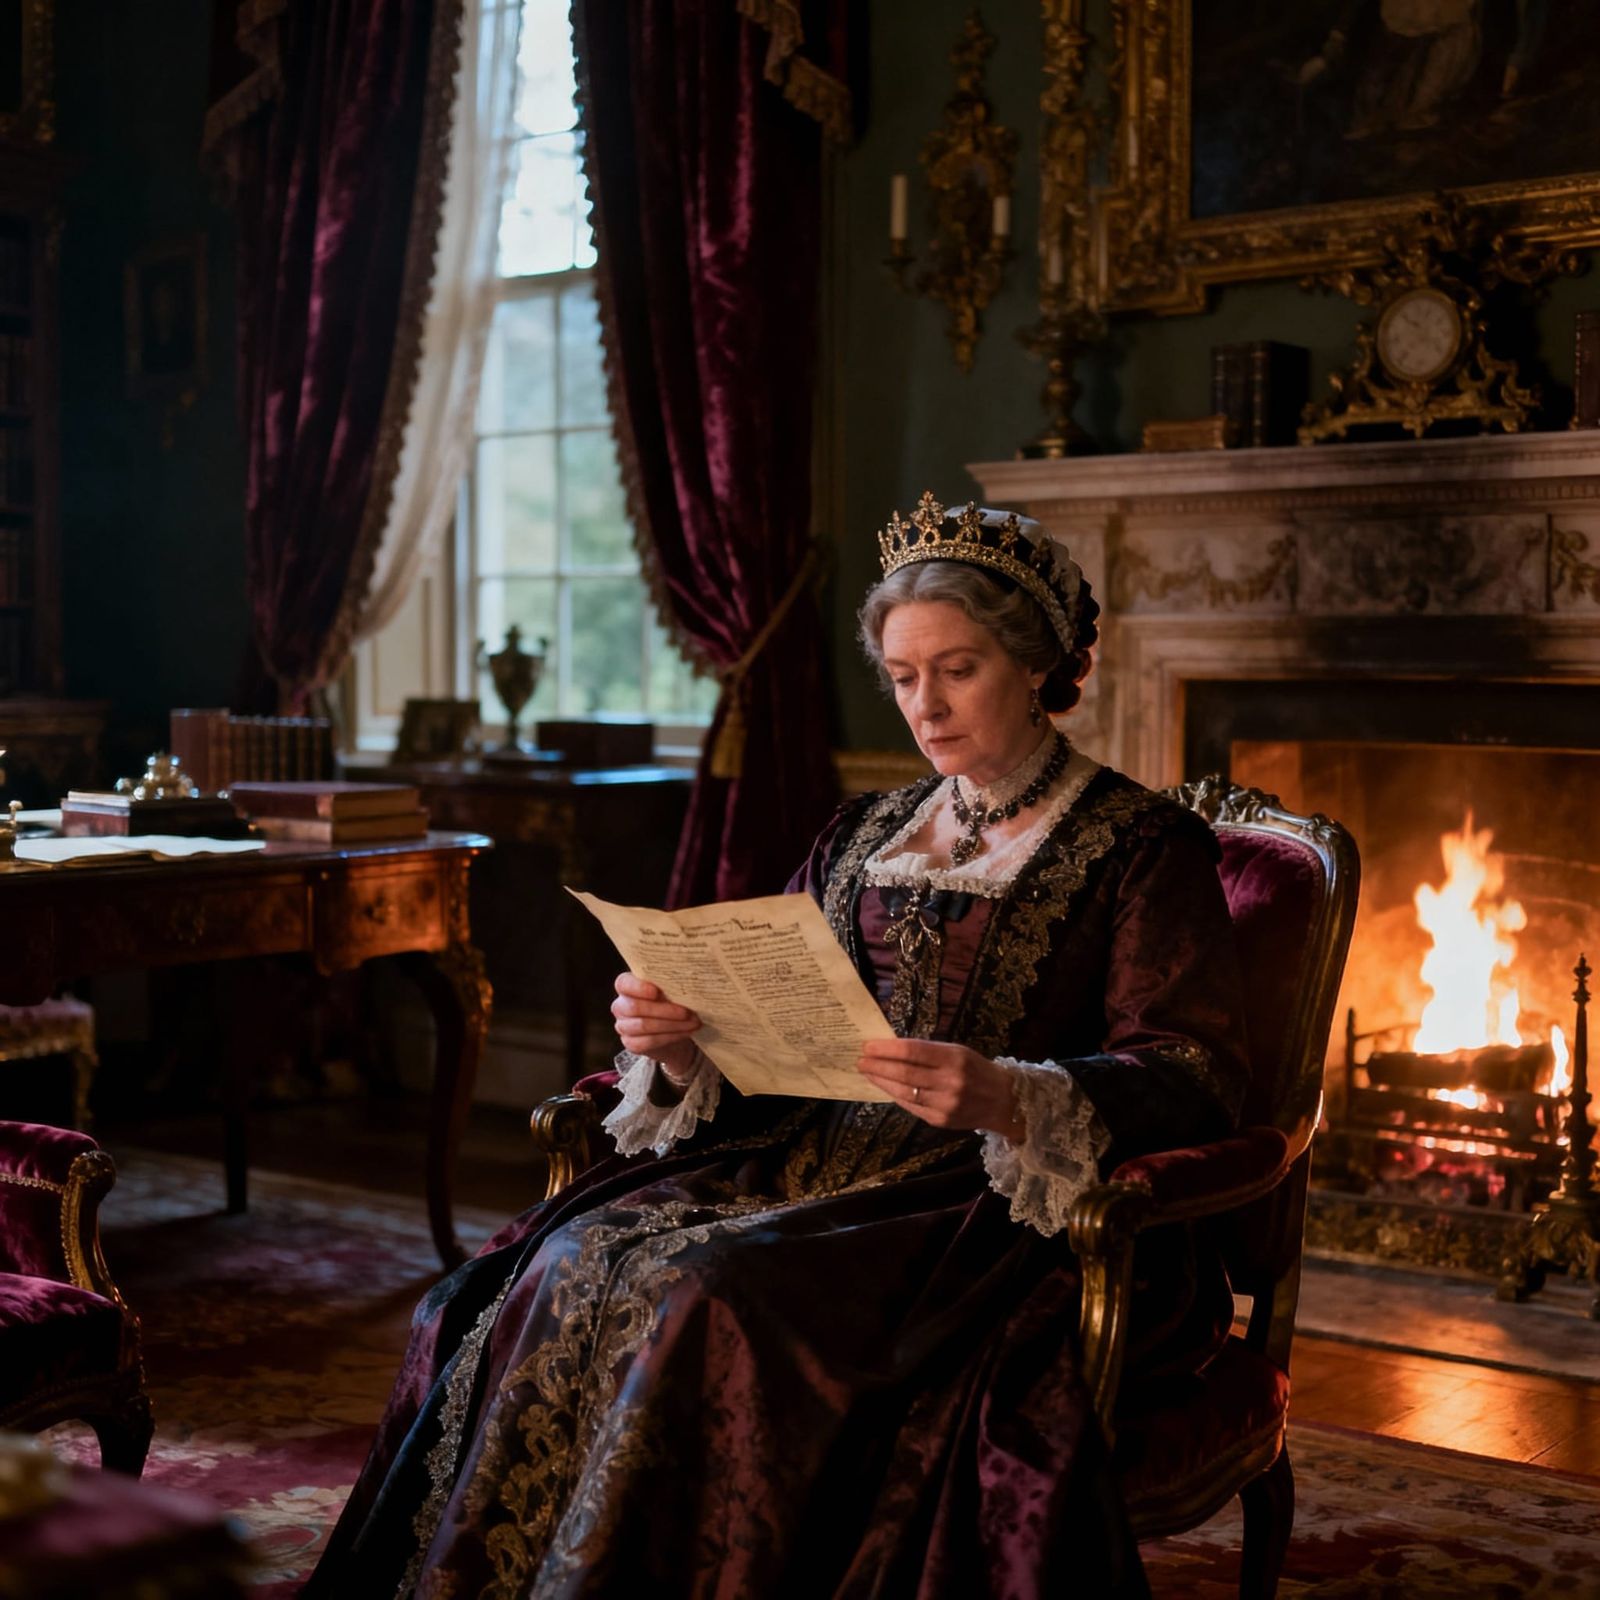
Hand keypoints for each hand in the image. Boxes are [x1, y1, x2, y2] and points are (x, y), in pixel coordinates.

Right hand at [611, 972, 701, 1083]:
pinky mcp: (630, 1043)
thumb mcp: (670, 991)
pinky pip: (649, 1041)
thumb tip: (687, 984)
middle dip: (664, 1010)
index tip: (656, 991)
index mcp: (626, 987)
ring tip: (693, 1022)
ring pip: (644, 1025)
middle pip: (636, 1007)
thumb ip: (670, 985)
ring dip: (672, 1024)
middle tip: (687, 1012)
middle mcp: (620, 1006)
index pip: (624, 984)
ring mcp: (623, 1026)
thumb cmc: (670, 1003)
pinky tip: (686, 1032)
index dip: (638, 987)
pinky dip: (671, 1036)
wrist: (673, 1031)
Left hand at [857, 1038, 1024, 1139]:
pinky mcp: (940, 1121)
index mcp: (955, 1058)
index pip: (912, 1051)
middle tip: (860, 1060)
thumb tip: (891, 1048)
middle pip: (904, 1073)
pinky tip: (885, 1087)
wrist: (1004, 1102)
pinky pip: (911, 1106)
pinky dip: (895, 1095)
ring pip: (903, 1092)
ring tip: (867, 1072)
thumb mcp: (957, 1052)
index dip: (886, 1049)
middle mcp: (950, 1082)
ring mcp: (945, 1104)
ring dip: (881, 1082)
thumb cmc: (976, 1070)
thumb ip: (928, 1052)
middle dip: (877, 1066)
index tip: (868, 1046)